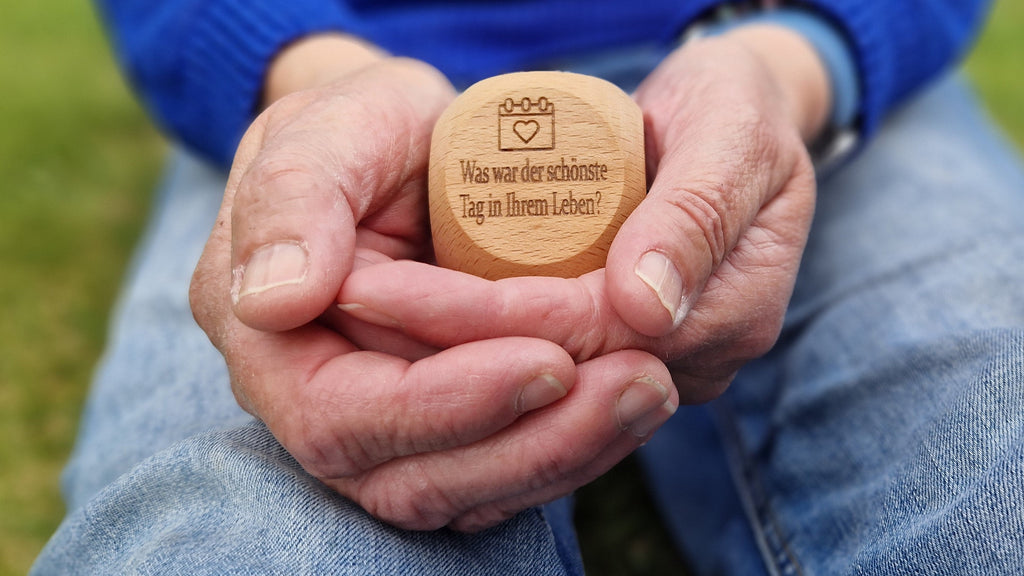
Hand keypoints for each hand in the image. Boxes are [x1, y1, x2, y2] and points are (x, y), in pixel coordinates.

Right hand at [190, 35, 678, 530]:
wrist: (405, 147)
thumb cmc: (364, 129)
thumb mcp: (329, 131)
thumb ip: (292, 200)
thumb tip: (274, 302)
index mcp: (269, 342)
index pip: (344, 415)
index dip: (446, 403)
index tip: (550, 360)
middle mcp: (320, 403)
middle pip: (414, 479)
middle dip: (531, 442)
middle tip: (637, 382)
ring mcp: (384, 429)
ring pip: (468, 489)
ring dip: (567, 451)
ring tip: (651, 389)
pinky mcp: (445, 430)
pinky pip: (503, 469)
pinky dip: (572, 446)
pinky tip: (631, 403)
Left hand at [336, 25, 823, 402]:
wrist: (731, 124)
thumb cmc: (735, 109)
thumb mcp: (731, 128)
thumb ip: (700, 209)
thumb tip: (643, 305)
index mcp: (729, 313)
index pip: (588, 335)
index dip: (483, 320)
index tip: (377, 284)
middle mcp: (685, 361)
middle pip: (544, 373)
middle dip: (438, 344)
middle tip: (345, 293)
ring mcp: (646, 365)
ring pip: (525, 389)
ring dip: (434, 356)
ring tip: (352, 302)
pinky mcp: (611, 354)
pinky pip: (524, 373)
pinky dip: (454, 352)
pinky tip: (391, 320)